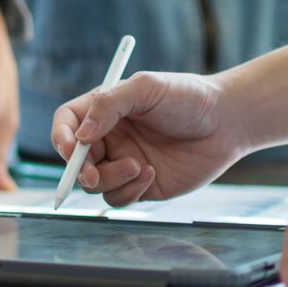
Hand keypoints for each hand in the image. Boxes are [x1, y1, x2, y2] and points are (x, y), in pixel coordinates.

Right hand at [50, 72, 251, 206]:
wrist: (227, 123)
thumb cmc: (189, 98)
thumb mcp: (147, 88)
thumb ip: (110, 104)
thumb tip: (80, 135)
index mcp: (105, 110)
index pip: (67, 123)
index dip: (60, 137)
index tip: (68, 149)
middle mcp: (110, 137)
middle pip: (75, 160)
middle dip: (80, 170)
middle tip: (92, 174)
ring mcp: (123, 162)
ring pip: (94, 184)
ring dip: (110, 179)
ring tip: (139, 166)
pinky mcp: (141, 185)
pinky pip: (118, 198)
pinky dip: (129, 190)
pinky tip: (152, 174)